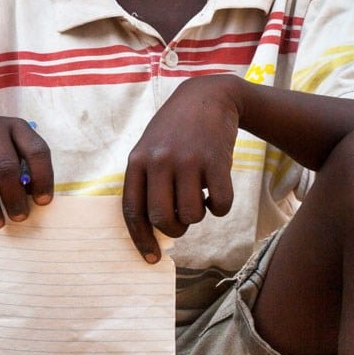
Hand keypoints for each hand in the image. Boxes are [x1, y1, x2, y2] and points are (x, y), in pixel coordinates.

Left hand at [123, 76, 240, 262]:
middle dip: (174, 229)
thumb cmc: (176, 130)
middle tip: (182, 222)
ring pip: (192, 214)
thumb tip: (154, 228)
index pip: (133, 210)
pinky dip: (220, 207)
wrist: (209, 97)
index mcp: (138, 161)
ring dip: (198, 216)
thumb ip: (147, 182)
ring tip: (200, 198)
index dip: (141, 239)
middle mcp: (160, 160)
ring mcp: (189, 160)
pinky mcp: (216, 160)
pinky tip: (217, 192)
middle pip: (162, 218)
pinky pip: (220, 204)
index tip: (151, 258)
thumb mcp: (151, 148)